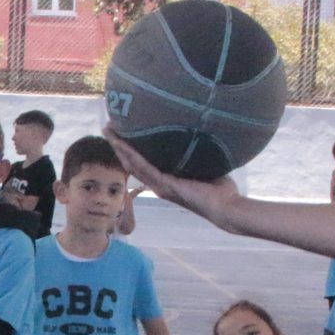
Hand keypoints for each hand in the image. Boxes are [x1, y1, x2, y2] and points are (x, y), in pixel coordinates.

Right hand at [109, 130, 240, 223]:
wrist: (226, 207)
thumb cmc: (220, 190)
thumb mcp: (206, 165)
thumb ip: (198, 153)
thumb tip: (201, 130)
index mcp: (167, 180)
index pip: (142, 163)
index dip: (130, 148)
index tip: (122, 132)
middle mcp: (159, 184)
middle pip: (131, 163)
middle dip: (118, 145)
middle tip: (108, 128)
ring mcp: (160, 186)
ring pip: (132, 164)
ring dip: (118, 147)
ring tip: (108, 131)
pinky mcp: (165, 186)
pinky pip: (144, 168)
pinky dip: (131, 155)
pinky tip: (121, 144)